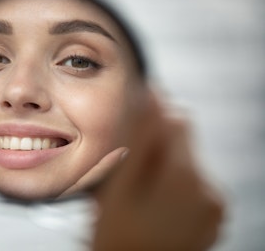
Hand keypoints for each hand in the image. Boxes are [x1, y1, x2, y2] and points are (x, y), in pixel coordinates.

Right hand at [91, 92, 224, 250]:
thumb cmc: (119, 237)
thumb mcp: (118, 187)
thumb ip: (137, 139)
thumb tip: (148, 97)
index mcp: (184, 178)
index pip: (177, 120)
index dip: (153, 117)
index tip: (135, 126)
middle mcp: (209, 190)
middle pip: (182, 142)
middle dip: (156, 148)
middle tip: (131, 175)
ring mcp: (215, 206)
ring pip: (187, 162)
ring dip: (165, 167)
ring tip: (142, 195)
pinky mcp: (215, 215)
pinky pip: (195, 183)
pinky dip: (176, 186)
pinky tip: (157, 206)